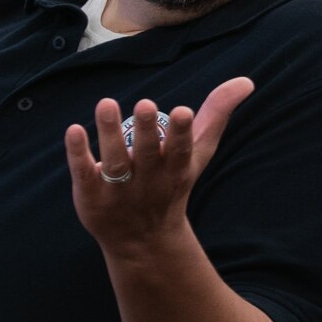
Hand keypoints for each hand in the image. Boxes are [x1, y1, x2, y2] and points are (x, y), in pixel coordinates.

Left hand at [64, 78, 253, 259]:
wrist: (142, 241)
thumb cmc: (172, 184)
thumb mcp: (198, 154)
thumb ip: (217, 114)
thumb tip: (247, 81)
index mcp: (175, 169)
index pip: (181, 151)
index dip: (182, 132)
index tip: (184, 110)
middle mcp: (149, 180)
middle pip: (148, 154)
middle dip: (148, 130)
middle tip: (146, 104)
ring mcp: (119, 190)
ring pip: (115, 162)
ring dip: (110, 133)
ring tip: (106, 103)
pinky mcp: (91, 195)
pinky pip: (84, 173)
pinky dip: (78, 154)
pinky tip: (74, 130)